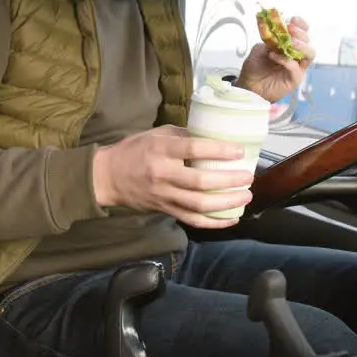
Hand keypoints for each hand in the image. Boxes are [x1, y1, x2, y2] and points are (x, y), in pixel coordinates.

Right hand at [92, 125, 253, 227]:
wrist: (108, 177)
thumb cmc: (135, 150)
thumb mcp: (156, 134)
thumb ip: (183, 135)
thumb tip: (213, 136)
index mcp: (161, 150)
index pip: (193, 149)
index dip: (218, 151)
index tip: (238, 151)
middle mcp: (163, 174)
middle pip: (199, 182)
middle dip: (228, 181)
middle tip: (248, 177)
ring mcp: (164, 195)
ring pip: (199, 205)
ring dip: (226, 203)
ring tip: (246, 196)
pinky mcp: (165, 210)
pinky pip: (192, 220)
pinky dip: (214, 222)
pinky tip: (232, 218)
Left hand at [237, 15, 315, 103]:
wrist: (248, 86)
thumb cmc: (255, 69)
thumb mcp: (259, 49)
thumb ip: (269, 40)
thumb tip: (276, 30)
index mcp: (289, 46)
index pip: (301, 33)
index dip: (301, 25)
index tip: (293, 19)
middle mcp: (296, 56)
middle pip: (308, 42)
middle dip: (300, 33)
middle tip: (290, 29)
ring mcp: (297, 67)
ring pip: (309, 54)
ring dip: (301, 45)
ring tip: (290, 42)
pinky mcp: (294, 79)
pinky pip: (296, 68)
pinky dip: (286, 60)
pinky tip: (274, 56)